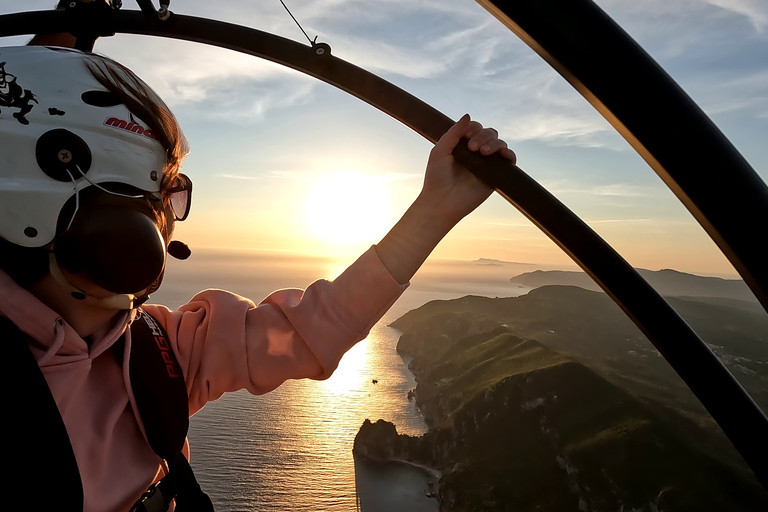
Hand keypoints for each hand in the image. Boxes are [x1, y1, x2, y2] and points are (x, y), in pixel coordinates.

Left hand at [375, 115, 514, 283]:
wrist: (442, 202)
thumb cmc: (437, 178)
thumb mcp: (440, 150)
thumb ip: (454, 132)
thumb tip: (468, 115)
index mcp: (462, 145)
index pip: (475, 127)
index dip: (473, 127)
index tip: (465, 136)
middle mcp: (476, 153)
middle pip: (489, 132)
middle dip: (483, 135)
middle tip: (473, 148)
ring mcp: (487, 163)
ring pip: (499, 143)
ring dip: (494, 143)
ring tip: (482, 153)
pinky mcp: (496, 175)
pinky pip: (509, 159)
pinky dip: (509, 153)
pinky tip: (502, 154)